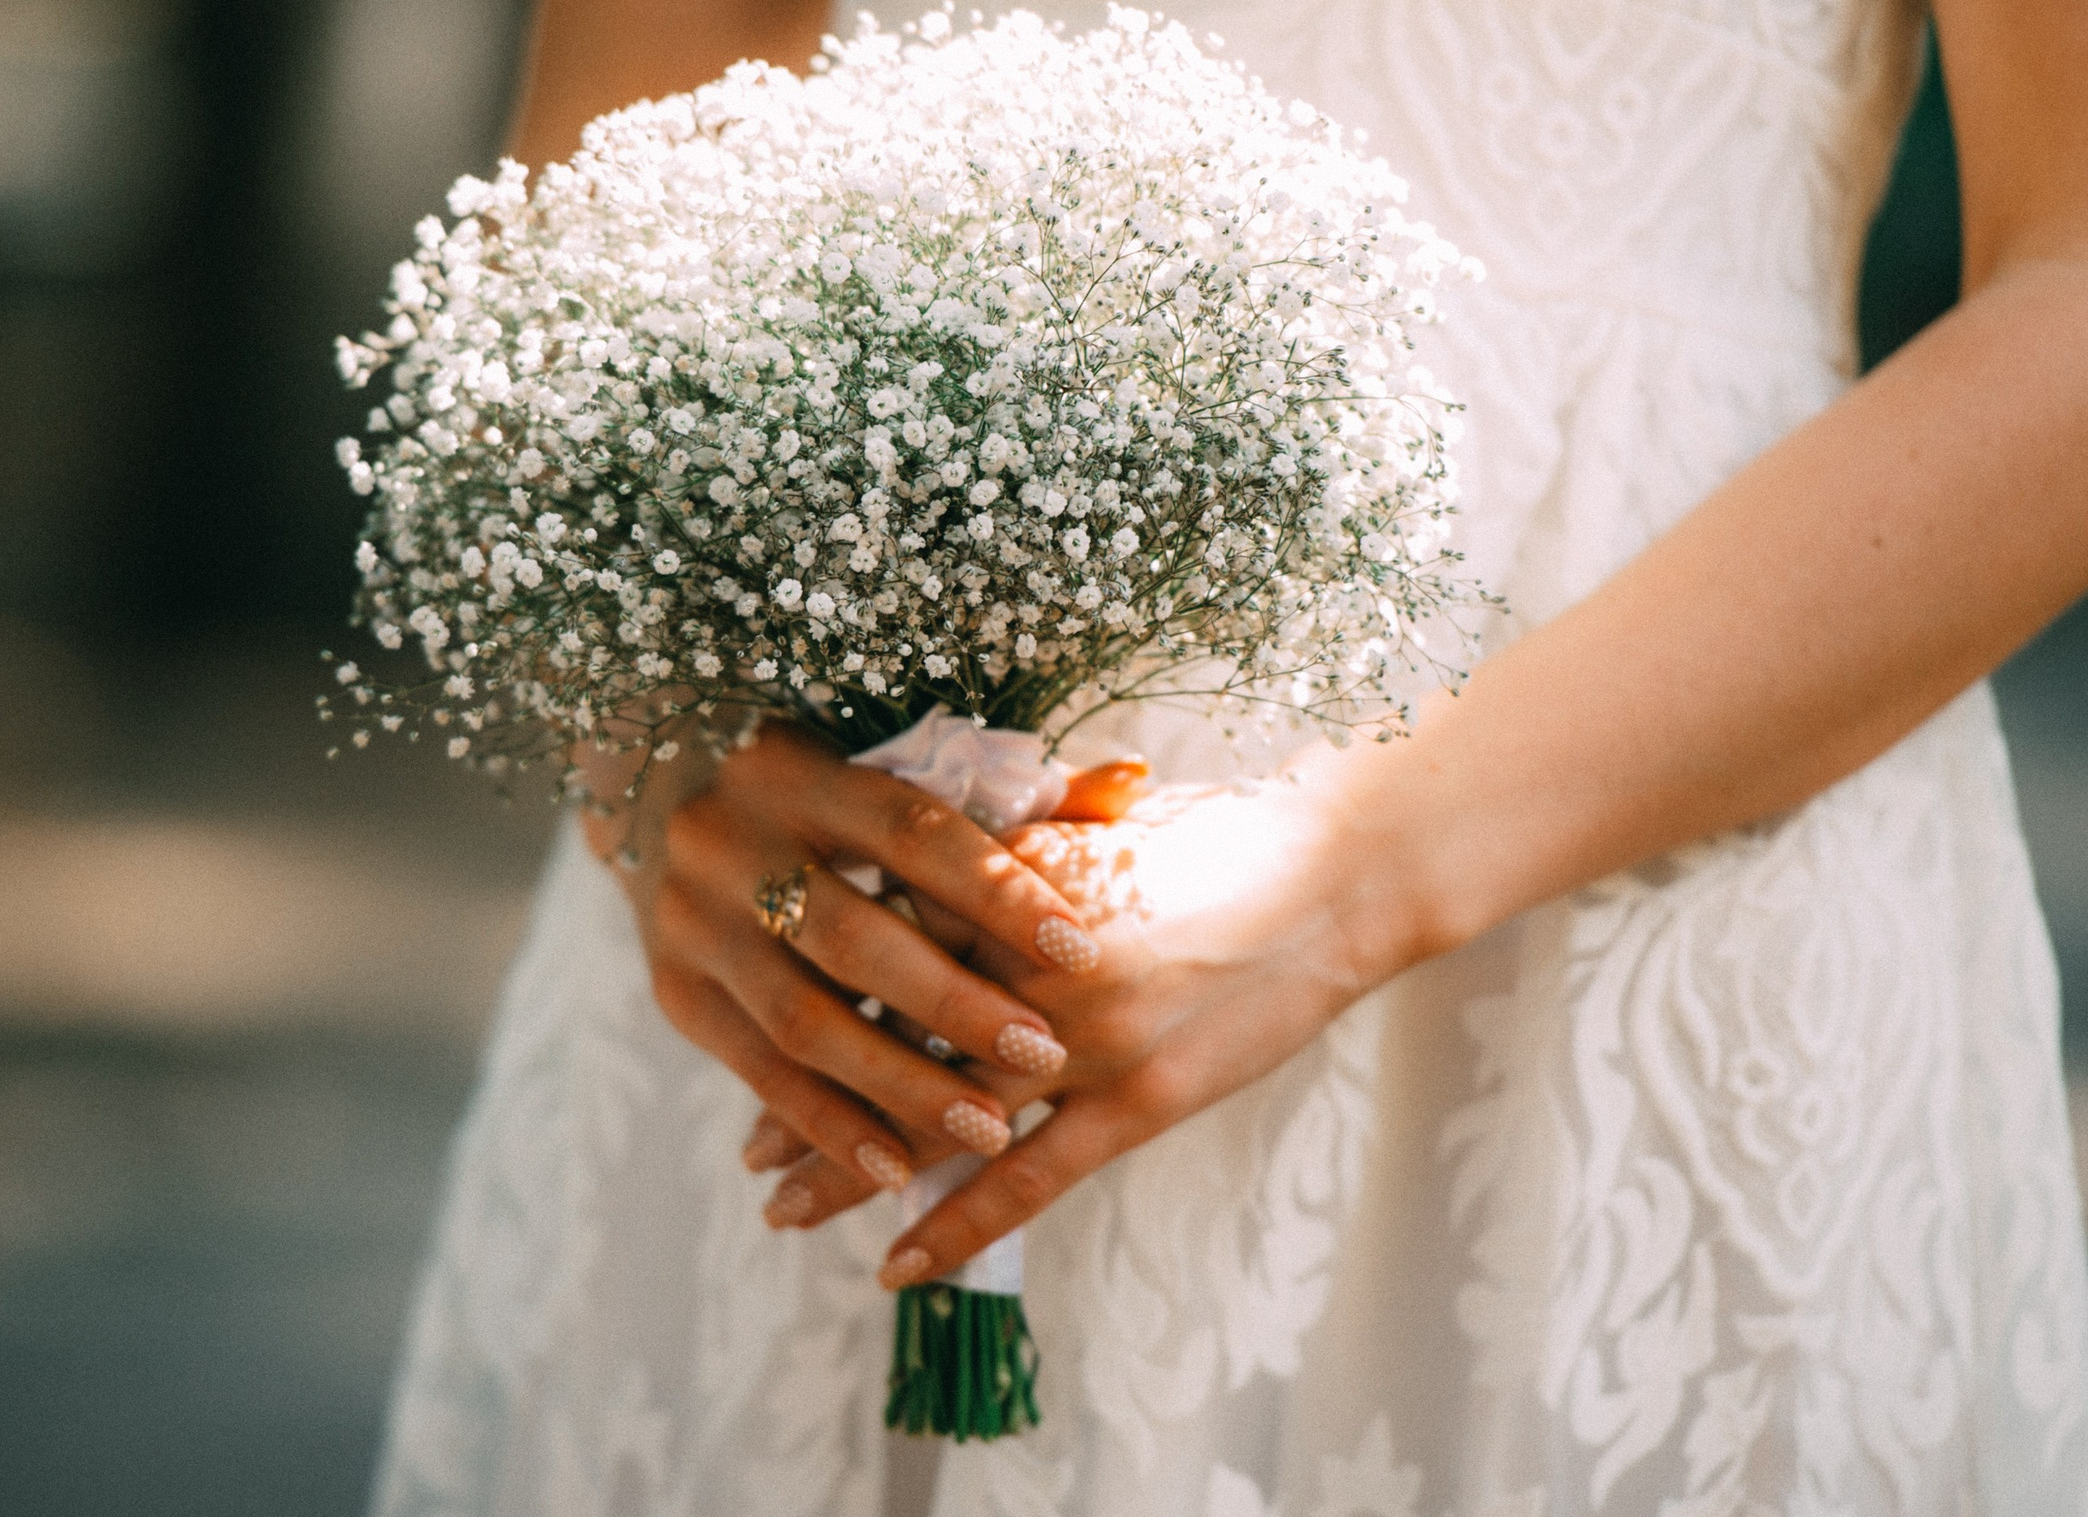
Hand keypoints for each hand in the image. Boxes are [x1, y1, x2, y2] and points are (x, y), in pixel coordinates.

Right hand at [587, 719, 1100, 1197]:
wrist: (654, 780)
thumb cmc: (819, 782)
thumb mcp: (894, 766)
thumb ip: (1014, 792)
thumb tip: (1134, 783)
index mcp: (802, 774)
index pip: (911, 833)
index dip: (995, 890)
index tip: (1079, 947)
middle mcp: (734, 845)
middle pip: (854, 938)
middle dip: (952, 1005)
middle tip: (1043, 1054)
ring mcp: (695, 925)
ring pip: (806, 1021)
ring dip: (901, 1085)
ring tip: (990, 1134)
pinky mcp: (676, 993)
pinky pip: (758, 1072)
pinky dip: (828, 1124)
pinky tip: (892, 1168)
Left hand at [752, 766, 1427, 1286]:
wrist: (1339, 872)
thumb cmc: (1219, 835)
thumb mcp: (1093, 824)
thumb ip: (1005, 852)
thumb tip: (922, 862)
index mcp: (1007, 881)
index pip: (878, 940)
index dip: (812, 987)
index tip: (759, 1019)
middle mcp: (1028, 962)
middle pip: (885, 1036)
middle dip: (808, 1091)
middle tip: (748, 1142)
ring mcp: (1084, 1038)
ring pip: (938, 1115)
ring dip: (851, 1163)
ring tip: (782, 1202)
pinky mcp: (1138, 1098)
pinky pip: (1027, 1177)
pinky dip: (955, 1223)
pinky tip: (894, 1264)